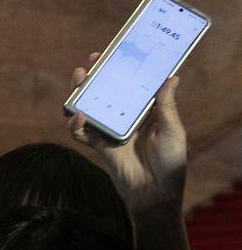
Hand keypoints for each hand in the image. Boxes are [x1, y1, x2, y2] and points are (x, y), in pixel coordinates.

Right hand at [68, 53, 185, 214]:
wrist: (155, 194)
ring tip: (78, 81)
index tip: (113, 54)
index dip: (121, 71)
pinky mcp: (100, 147)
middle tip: (88, 64)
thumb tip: (171, 78)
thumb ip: (166, 106)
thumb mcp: (173, 131)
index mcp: (145, 112)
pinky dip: (76, 125)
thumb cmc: (171, 163)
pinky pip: (83, 133)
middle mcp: (125, 119)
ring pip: (90, 109)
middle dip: (95, 78)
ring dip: (80, 95)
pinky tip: (77, 116)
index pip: (130, 86)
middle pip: (105, 94)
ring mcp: (110, 132)